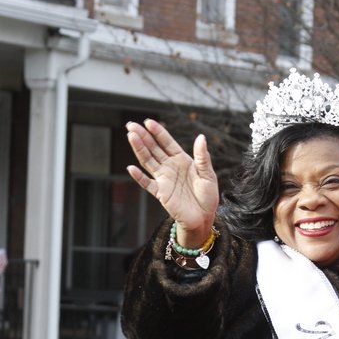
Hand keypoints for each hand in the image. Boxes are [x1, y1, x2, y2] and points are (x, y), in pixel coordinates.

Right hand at [126, 119, 219, 246]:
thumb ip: (203, 157)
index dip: (158, 132)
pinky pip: (147, 184)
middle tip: (131, 125)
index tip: (148, 121)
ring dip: (139, 149)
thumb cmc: (207, 196)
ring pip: (148, 161)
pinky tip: (131, 168)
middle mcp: (170, 167)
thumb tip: (201, 137)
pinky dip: (139, 177)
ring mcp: (164, 179)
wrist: (204, 217)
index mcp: (182, 160)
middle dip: (143, 136)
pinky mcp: (160, 193)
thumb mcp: (208, 175)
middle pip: (153, 148)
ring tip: (131, 137)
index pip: (167, 142)